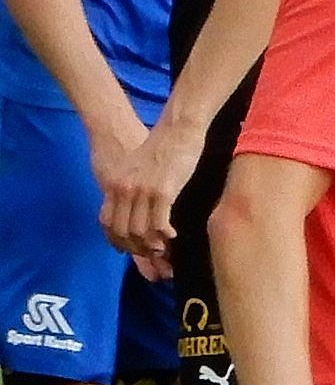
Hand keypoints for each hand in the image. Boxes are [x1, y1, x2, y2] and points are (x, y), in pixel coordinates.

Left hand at [102, 114, 200, 259]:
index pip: (107, 221)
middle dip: (136, 248)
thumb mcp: (136, 168)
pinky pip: (159, 223)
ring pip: (140, 231)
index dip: (116, 240)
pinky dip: (165, 235)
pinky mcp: (162, 192)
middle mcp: (124, 190)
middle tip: (151, 254)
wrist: (177, 131)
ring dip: (152, 245)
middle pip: (122, 231)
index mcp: (115, 184)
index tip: (128, 249)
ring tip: (164, 247)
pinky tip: (173, 234)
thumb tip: (134, 205)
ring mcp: (142, 192)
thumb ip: (131, 186)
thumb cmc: (161, 147)